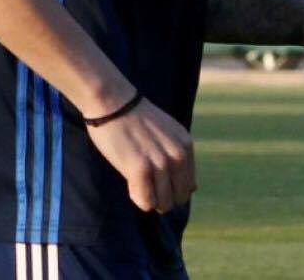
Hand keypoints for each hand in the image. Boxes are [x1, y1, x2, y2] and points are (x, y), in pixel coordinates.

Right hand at [86, 98, 195, 213]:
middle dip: (161, 195)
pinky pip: (145, 202)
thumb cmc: (133, 118)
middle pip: (177, 198)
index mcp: (185, 146)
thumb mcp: (167, 133)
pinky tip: (129, 180)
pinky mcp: (141, 169)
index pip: (188, 186)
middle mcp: (177, 156)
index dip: (169, 186)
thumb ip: (180, 157)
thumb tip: (193, 189)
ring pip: (162, 204)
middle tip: (143, 181)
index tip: (153, 175)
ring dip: (149, 198)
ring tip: (135, 179)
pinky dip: (137, 197)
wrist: (110, 100)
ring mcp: (160, 163)